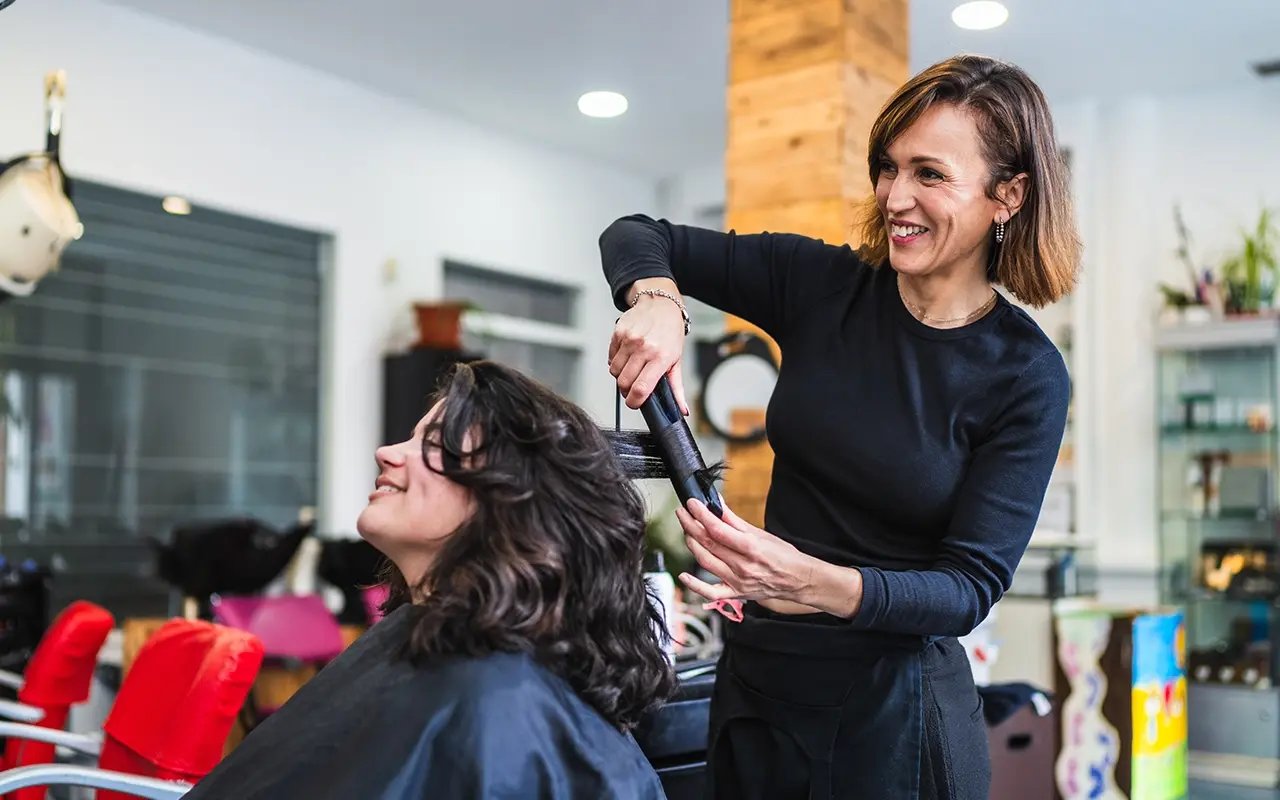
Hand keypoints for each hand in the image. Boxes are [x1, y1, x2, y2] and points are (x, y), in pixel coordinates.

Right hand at [609, 281, 687, 411]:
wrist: (660, 304)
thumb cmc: (670, 332)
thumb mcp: (677, 360)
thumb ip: (676, 388)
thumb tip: (682, 410)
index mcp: (660, 357)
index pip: (641, 389)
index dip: (634, 402)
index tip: (634, 403)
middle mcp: (644, 348)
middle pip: (624, 383)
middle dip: (627, 390)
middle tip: (633, 386)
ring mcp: (629, 340)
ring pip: (614, 371)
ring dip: (620, 375)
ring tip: (631, 368)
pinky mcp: (618, 333)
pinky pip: (610, 357)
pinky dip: (616, 361)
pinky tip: (626, 356)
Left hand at [677, 499, 817, 604]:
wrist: (798, 580)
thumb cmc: (783, 556)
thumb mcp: (761, 533)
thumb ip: (735, 521)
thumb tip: (717, 506)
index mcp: (751, 547)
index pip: (718, 530)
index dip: (701, 515)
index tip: (692, 504)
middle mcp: (743, 566)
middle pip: (708, 544)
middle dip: (691, 526)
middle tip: (683, 513)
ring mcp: (737, 582)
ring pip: (705, 562)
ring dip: (692, 545)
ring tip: (687, 531)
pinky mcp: (736, 594)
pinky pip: (711, 593)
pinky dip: (695, 585)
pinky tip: (684, 576)